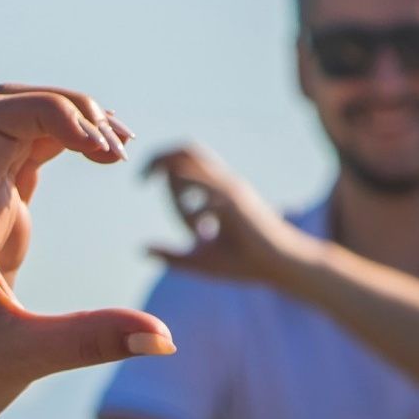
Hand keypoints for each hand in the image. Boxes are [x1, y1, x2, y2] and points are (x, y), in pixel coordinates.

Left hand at [0, 87, 173, 418]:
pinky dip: (60, 148)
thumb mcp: (21, 361)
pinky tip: (99, 160)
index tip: (103, 153)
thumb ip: (93, 341)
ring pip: (16, 127)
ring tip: (118, 152)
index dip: (53, 114)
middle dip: (68, 108)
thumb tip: (166, 337)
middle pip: (8, 106)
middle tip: (117, 151)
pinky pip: (22, 160)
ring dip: (67, 123)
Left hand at [142, 142, 320, 285]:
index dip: (158, 167)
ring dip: (170, 171)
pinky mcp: (237, 205)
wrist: (279, 268)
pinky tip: (187, 216)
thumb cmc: (243, 264)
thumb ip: (171, 256)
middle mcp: (222, 185)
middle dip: (158, 155)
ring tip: (151, 181)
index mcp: (214, 192)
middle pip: (188, 150)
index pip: (182, 164)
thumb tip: (142, 249)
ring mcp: (231, 192)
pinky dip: (191, 194)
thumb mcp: (199, 261)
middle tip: (140, 176)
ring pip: (197, 163)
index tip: (142, 182)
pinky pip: (210, 190)